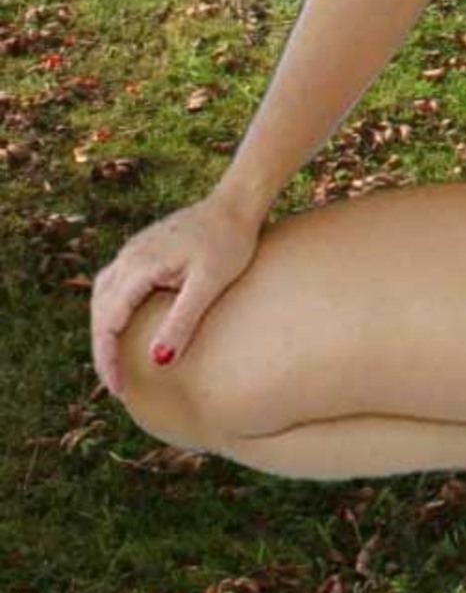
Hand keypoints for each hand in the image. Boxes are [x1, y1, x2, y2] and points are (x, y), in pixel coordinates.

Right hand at [90, 192, 261, 396]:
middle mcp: (128, 256)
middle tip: (117, 383)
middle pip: (100, 311)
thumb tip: (157, 361)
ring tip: (116, 359)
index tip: (118, 389)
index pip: (108, 322)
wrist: (239, 203)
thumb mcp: (210, 283)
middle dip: (103, 349)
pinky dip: (113, 309)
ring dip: (105, 329)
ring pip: (103, 296)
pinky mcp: (144, 248)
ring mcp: (134, 250)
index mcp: (139, 266)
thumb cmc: (230, 241)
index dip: (108, 359)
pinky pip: (116, 284)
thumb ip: (183, 320)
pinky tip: (126, 323)